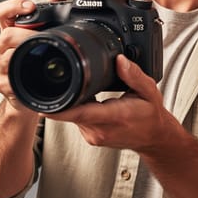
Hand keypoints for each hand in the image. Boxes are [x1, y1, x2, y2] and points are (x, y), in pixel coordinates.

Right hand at [0, 0, 66, 112]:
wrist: (32, 95)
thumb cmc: (38, 62)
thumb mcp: (46, 35)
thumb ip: (52, 13)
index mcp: (11, 31)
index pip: (3, 13)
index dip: (13, 6)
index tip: (31, 6)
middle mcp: (3, 48)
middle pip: (5, 35)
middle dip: (24, 34)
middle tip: (41, 35)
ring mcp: (2, 66)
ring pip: (5, 57)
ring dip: (23, 54)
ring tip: (40, 52)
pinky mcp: (5, 85)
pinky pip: (9, 80)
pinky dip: (21, 77)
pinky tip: (34, 75)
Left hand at [44, 55, 175, 152]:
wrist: (154, 137)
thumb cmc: (151, 115)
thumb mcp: (149, 90)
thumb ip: (134, 75)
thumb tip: (120, 60)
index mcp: (115, 117)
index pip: (82, 113)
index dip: (61, 109)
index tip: (43, 104)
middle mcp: (101, 130)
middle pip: (71, 112)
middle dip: (66, 96)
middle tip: (65, 80)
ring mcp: (94, 136)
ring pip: (72, 116)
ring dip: (74, 102)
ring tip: (88, 91)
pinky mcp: (91, 138)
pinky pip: (77, 120)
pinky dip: (79, 109)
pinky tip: (91, 102)